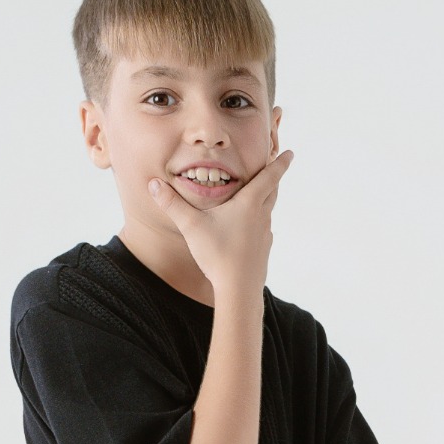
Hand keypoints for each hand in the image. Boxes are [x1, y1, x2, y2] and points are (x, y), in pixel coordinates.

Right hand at [147, 150, 292, 296]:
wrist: (239, 290)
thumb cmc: (217, 255)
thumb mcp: (191, 226)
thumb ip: (172, 204)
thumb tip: (153, 184)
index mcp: (249, 204)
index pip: (269, 177)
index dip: (280, 163)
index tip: (290, 153)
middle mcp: (261, 217)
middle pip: (272, 191)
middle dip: (274, 177)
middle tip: (277, 166)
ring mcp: (264, 235)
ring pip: (268, 211)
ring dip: (266, 199)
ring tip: (261, 194)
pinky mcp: (263, 250)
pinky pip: (263, 230)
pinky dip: (259, 221)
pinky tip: (249, 228)